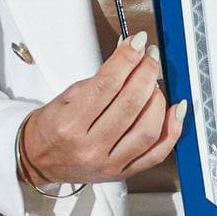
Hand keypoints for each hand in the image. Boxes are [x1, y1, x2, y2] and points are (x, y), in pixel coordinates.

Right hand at [19, 33, 185, 187]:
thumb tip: (129, 53)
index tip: (138, 42)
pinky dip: (172, 130)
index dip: (127, 59)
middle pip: (130, 104)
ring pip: (147, 128)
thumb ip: (100, 78)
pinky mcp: (123, 173)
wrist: (40, 161)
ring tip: (154, 83)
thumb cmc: (52, 127)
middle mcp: (90, 147)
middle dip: (146, 72)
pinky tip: (176, 110)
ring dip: (158, 98)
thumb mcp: (67, 96)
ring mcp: (109, 163)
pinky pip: (157, 153)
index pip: (107, 85)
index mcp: (70, 125)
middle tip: (150, 57)